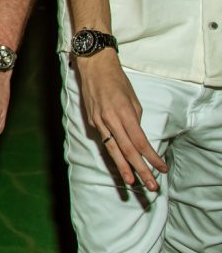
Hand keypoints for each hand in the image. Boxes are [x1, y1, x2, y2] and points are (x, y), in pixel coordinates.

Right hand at [75, 51, 167, 189]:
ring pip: (112, 149)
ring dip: (123, 167)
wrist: (93, 66)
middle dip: (140, 169)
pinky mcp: (91, 121)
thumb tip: (137, 135)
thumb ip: (134, 119)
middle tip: (150, 186)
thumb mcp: (133, 98)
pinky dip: (112, 154)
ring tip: (131, 182)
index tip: (161, 169)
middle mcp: (110, 120)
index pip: (140, 142)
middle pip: (127, 150)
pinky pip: (104, 140)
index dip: (151, 158)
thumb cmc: (116, 80)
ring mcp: (98, 122)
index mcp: (124, 113)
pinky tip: (118, 164)